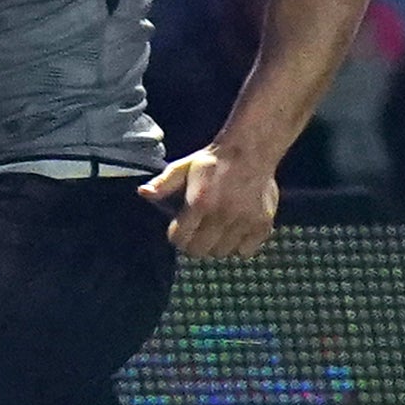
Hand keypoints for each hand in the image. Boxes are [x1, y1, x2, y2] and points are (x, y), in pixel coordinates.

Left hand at [142, 143, 279, 256]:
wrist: (250, 150)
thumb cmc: (214, 161)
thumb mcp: (184, 167)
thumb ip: (164, 183)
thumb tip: (143, 193)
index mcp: (200, 203)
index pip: (180, 239)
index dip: (176, 236)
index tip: (179, 230)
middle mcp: (221, 216)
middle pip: (199, 251)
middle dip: (193, 244)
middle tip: (197, 234)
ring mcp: (243, 222)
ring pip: (222, 253)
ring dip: (216, 246)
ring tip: (216, 232)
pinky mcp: (261, 225)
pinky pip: (245, 251)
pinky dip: (240, 246)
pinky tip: (235, 232)